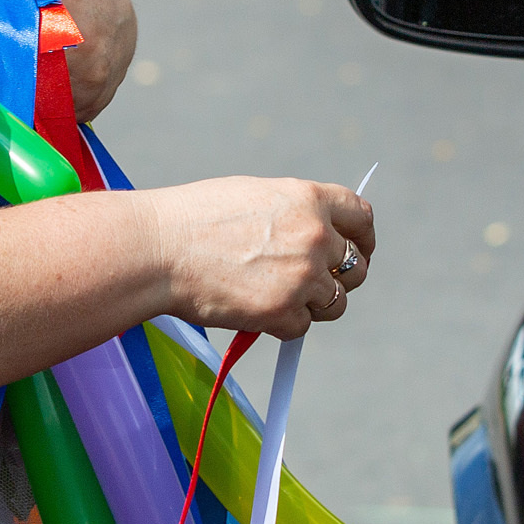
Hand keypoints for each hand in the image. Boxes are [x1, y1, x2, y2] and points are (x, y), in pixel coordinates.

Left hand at [0, 0, 138, 121]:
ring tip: (16, 66)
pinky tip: (38, 82)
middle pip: (9, 68)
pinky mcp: (90, 106)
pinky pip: (46, 116)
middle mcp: (76, 46)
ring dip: (8, 88)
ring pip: (27, 100)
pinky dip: (32, 104)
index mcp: (57, 4)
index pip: (5, 15)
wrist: (121, 12)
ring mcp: (86, 81)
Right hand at [141, 178, 373, 338]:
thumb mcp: (255, 197)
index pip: (361, 217)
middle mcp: (315, 236)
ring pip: (334, 303)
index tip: (359, 250)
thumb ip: (294, 213)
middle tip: (315, 285)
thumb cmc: (195, 219)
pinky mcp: (283, 312)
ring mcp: (302, 276)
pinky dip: (281, 324)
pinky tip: (253, 309)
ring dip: (313, 306)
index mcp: (308, 199)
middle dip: (340, 279)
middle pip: (355, 267)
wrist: (159, 248)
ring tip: (278, 299)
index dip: (364, 237)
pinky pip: (301, 327)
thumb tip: (317, 237)